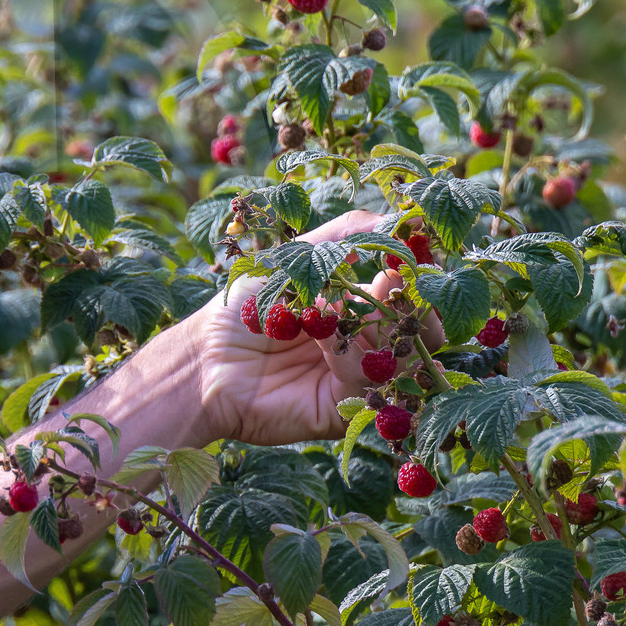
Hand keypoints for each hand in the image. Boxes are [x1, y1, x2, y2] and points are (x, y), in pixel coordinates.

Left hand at [183, 210, 440, 446]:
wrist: (204, 359)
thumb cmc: (241, 308)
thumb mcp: (292, 261)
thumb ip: (341, 237)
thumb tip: (394, 216)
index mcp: (353, 310)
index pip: (404, 298)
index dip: (413, 279)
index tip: (411, 258)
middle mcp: (359, 345)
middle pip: (419, 335)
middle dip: (421, 311)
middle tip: (406, 290)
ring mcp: (353, 378)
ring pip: (402, 361)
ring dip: (387, 330)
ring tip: (360, 308)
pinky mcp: (340, 409)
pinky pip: (365, 383)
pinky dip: (349, 355)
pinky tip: (323, 336)